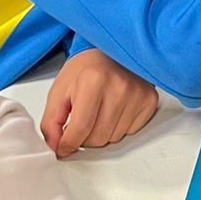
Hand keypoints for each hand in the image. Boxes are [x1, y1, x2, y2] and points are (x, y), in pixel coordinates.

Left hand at [41, 48, 157, 156]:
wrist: (111, 51)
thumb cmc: (85, 69)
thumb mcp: (59, 91)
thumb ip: (51, 122)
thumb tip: (55, 147)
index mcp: (92, 81)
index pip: (80, 129)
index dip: (68, 144)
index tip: (63, 148)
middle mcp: (118, 88)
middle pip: (98, 138)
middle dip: (84, 138)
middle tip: (81, 122)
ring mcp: (137, 95)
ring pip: (114, 138)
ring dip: (102, 133)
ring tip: (99, 112)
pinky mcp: (149, 101)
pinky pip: (130, 132)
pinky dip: (118, 127)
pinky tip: (114, 110)